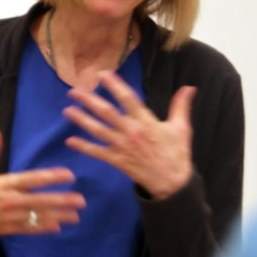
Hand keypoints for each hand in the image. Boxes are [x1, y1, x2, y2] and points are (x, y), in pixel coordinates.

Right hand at [0, 128, 84, 247]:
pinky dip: (43, 228)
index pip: (32, 179)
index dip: (51, 177)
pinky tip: (58, 227)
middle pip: (40, 200)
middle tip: (81, 200)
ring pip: (38, 217)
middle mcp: (9, 201)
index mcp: (3, 184)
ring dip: (59, 216)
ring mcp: (9, 217)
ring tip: (76, 216)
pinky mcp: (7, 230)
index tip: (69, 175)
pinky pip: (29, 229)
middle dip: (62, 200)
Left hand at [63, 72, 194, 199]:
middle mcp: (131, 132)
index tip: (101, 74)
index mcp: (146, 122)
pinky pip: (97, 153)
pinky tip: (70, 140)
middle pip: (107, 113)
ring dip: (81, 120)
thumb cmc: (177, 153)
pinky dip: (83, 147)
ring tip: (67, 110)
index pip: (128, 98)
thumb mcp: (181, 128)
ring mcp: (122, 147)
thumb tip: (189, 87)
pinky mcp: (117, 161)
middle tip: (74, 91)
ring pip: (98, 131)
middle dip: (89, 101)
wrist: (172, 182)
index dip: (114, 85)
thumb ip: (181, 106)